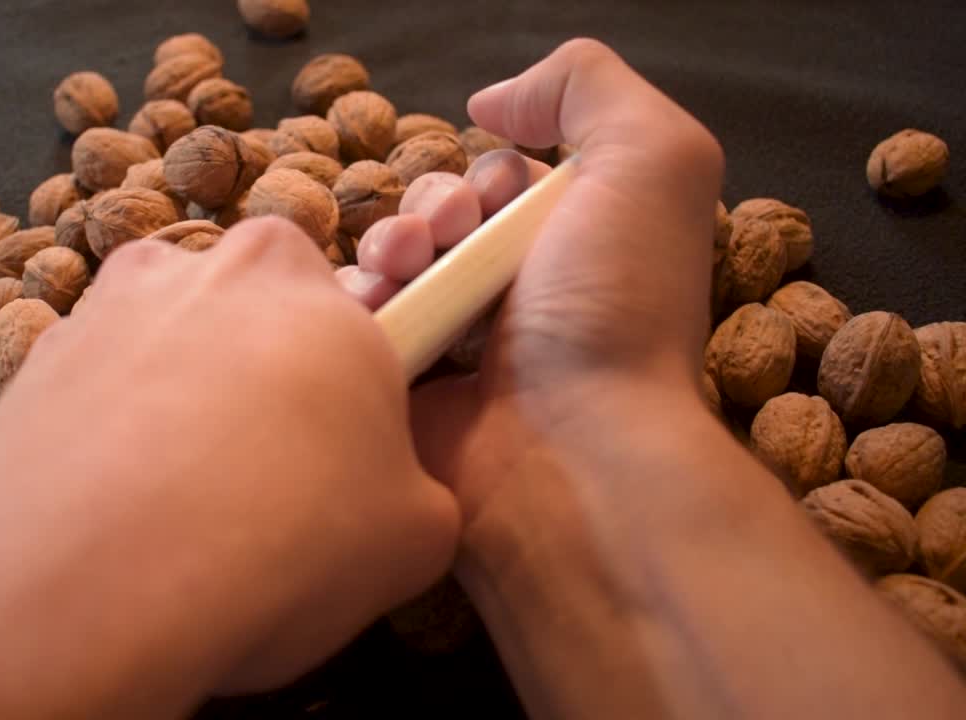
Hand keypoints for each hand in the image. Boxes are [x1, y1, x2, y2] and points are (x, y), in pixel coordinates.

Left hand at [0, 217, 458, 692]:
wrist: (86, 586)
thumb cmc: (279, 537)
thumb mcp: (413, 532)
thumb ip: (412, 485)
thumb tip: (386, 498)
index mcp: (302, 275)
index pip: (349, 320)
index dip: (353, 399)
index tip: (342, 462)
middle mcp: (197, 266)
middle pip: (252, 326)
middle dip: (264, 394)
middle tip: (271, 492)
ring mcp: (99, 310)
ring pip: (167, 357)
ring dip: (181, 415)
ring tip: (186, 516)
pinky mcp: (27, 369)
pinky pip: (93, 400)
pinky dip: (110, 445)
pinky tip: (118, 519)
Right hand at [338, 38, 723, 528]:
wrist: (572, 450)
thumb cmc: (616, 304)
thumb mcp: (651, 158)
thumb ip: (588, 87)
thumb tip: (491, 102)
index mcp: (572, 247)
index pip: (498, 182)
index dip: (486, 175)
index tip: (496, 202)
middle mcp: (514, 296)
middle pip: (434, 217)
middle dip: (428, 208)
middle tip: (444, 240)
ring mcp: (453, 349)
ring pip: (386, 265)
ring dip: (384, 247)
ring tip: (403, 273)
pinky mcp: (400, 391)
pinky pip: (351, 327)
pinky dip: (349, 308)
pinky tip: (371, 315)